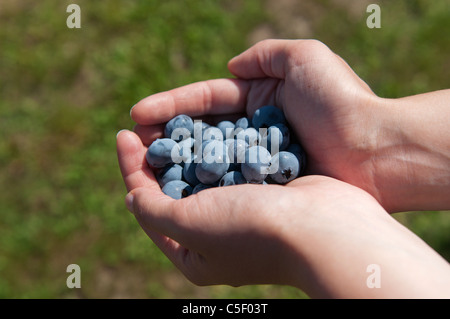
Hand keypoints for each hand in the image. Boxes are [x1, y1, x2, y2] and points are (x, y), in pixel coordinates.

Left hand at [117, 130, 449, 297]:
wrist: (324, 226)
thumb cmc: (250, 230)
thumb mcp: (188, 226)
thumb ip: (152, 210)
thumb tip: (131, 194)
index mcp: (193, 251)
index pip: (149, 204)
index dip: (132, 168)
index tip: (123, 134)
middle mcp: (216, 232)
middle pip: (176, 186)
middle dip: (159, 153)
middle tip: (144, 121)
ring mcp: (242, 208)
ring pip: (204, 170)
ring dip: (187, 144)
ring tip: (170, 116)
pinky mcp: (264, 187)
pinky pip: (232, 161)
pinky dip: (218, 142)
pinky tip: (206, 121)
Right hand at [130, 39, 449, 212]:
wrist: (375, 151)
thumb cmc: (340, 102)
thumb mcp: (306, 59)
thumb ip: (267, 55)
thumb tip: (232, 66)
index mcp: (261, 97)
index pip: (206, 99)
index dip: (171, 105)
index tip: (137, 114)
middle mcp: (256, 128)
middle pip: (202, 130)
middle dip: (166, 135)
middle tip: (132, 143)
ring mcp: (260, 159)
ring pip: (210, 158)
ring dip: (178, 161)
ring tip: (144, 165)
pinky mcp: (268, 185)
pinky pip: (228, 183)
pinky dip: (203, 185)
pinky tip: (177, 189)